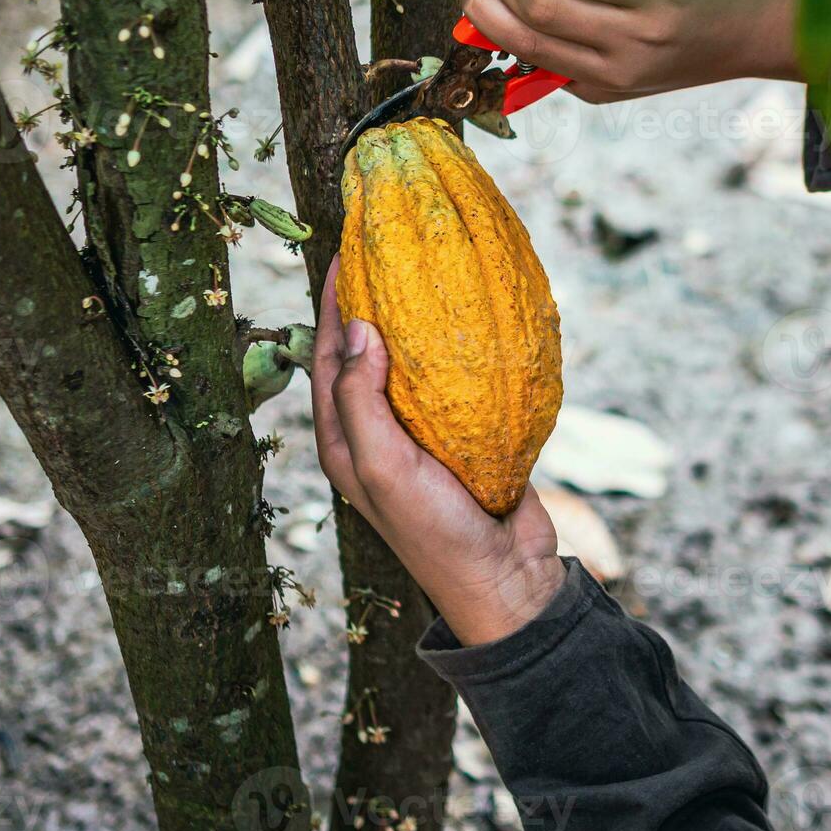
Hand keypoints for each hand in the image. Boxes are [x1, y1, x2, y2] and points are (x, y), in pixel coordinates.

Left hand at [312, 258, 564, 645]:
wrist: (505, 577)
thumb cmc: (435, 531)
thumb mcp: (384, 466)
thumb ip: (362, 399)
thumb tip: (357, 329)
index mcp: (343, 443)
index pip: (325, 358)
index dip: (330, 306)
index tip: (344, 255)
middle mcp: (376, 435)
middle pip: (364, 355)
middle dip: (368, 304)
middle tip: (384, 252)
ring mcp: (422, 437)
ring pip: (410, 366)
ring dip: (415, 324)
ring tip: (428, 274)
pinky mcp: (465, 439)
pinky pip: (456, 383)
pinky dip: (460, 351)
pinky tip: (475, 322)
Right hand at [457, 0, 801, 103]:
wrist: (769, 25)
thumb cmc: (692, 45)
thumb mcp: (628, 76)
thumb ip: (572, 67)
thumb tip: (503, 39)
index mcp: (608, 80)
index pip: (528, 49)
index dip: (485, 17)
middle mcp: (627, 51)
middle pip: (535, 10)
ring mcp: (649, 11)